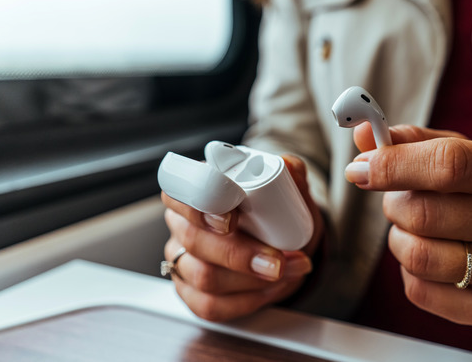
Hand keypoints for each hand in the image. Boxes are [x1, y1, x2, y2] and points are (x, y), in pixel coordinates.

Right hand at [161, 154, 323, 321]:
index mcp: (193, 190)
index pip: (180, 191)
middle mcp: (181, 224)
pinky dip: (247, 301)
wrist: (284, 242)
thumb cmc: (275, 211)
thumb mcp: (288, 188)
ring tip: (286, 271)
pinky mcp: (191, 294)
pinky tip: (269, 289)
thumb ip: (291, 171)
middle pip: (194, 240)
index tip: (233, 218)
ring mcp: (182, 261)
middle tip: (277, 260)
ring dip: (252, 280)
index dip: (202, 205)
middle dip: (240, 254)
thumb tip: (289, 165)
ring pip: (204, 277)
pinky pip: (210, 306)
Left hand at [347, 123, 471, 326]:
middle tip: (398, 200)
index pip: (449, 164)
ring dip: (398, 239)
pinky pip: (420, 291)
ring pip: (419, 257)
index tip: (359, 169)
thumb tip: (364, 134)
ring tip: (413, 229)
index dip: (394, 165)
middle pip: (426, 214)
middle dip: (394, 204)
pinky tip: (429, 255)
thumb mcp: (458, 151)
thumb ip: (410, 140)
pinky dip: (408, 272)